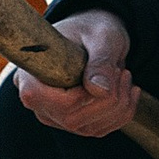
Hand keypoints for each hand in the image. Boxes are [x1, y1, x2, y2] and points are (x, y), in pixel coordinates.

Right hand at [16, 8, 138, 140]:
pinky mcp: (74, 124)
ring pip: (91, 128)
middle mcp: (38, 103)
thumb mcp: (101, 37)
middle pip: (74, 119)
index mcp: (31, 77)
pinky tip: (128, 90)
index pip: (54, 103)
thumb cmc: (92, 29)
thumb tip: (99, 90)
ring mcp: (55, 117)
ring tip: (125, 76)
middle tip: (124, 72)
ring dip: (119, 105)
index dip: (84, 95)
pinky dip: (122, 113)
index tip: (106, 69)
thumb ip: (100, 61)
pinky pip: (101, 129)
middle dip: (109, 100)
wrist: (95, 35)